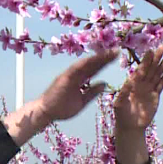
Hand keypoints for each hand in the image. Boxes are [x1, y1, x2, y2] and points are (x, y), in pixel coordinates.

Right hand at [3, 50, 118, 145]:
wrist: (45, 113)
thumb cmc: (61, 108)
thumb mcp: (82, 101)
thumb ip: (92, 92)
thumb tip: (104, 84)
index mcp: (80, 80)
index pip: (94, 69)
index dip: (105, 62)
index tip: (116, 56)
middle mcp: (75, 75)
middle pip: (92, 64)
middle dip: (104, 57)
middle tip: (117, 50)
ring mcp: (69, 75)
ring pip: (85, 64)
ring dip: (97, 58)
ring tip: (110, 53)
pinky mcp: (63, 78)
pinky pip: (75, 69)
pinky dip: (84, 63)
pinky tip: (95, 59)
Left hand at [114, 46, 162, 131]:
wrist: (130, 127)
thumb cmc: (121, 115)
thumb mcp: (120, 103)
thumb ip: (124, 92)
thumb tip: (129, 81)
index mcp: (131, 84)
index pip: (140, 70)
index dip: (146, 60)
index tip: (151, 50)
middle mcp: (140, 84)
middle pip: (150, 69)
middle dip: (156, 58)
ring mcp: (148, 89)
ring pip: (157, 74)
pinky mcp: (155, 96)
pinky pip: (161, 84)